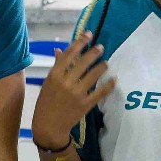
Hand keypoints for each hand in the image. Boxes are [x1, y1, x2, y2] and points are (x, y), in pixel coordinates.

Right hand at [30, 33, 116, 150]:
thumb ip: (57, 67)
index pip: (69, 54)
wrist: (49, 126)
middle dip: (94, 52)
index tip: (88, 34)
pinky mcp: (85, 104)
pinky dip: (109, 85)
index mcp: (54, 75)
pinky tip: (114, 79)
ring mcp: (76, 94)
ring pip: (93, 75)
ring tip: (106, 63)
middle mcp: (66, 82)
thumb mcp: (48, 83)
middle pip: (83, 62)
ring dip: (102, 66)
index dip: (80, 42)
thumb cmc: (46, 103)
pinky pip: (100, 92)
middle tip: (101, 47)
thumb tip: (60, 50)